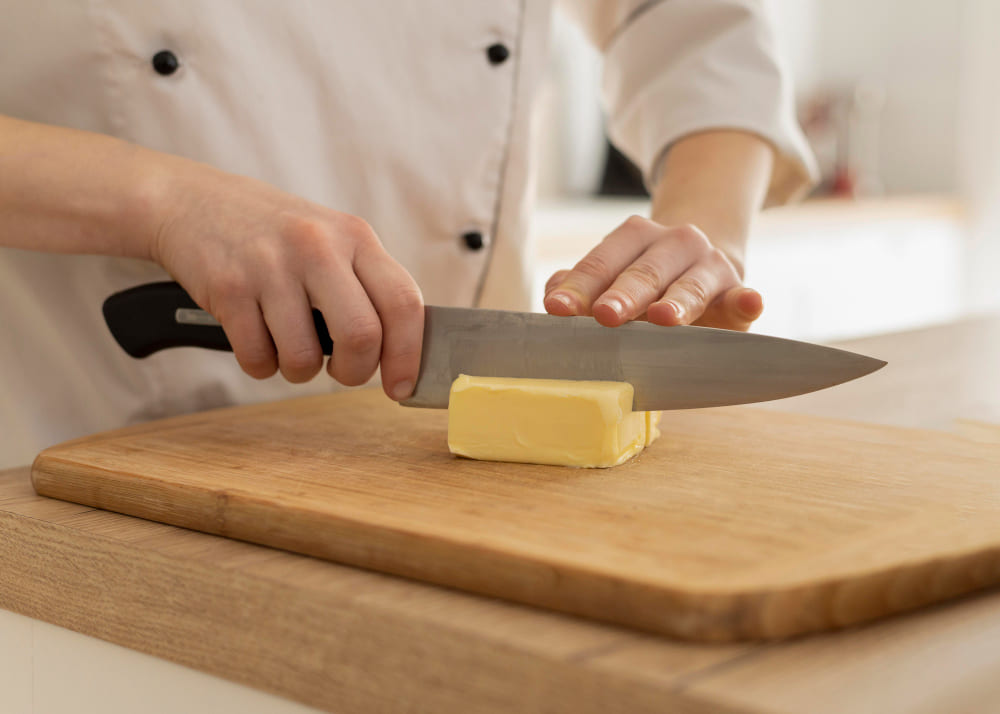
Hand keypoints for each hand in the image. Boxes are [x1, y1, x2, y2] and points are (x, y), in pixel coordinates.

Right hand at [149, 163, 422, 400]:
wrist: (191, 201)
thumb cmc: (274, 234)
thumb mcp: (331, 240)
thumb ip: (367, 286)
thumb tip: (402, 352)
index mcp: (355, 237)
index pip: (403, 302)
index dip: (409, 354)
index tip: (402, 386)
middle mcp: (318, 246)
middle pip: (361, 336)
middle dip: (354, 372)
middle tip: (341, 371)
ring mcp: (272, 266)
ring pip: (304, 357)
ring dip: (299, 371)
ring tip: (290, 349)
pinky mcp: (229, 287)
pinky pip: (258, 358)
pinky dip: (261, 364)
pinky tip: (257, 338)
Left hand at [542, 215, 762, 331]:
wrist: (703, 273)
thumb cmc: (645, 284)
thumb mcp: (612, 280)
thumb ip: (580, 288)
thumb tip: (553, 295)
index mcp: (633, 236)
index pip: (601, 263)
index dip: (578, 288)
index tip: (557, 309)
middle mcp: (673, 242)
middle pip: (643, 272)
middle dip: (624, 295)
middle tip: (604, 315)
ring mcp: (709, 265)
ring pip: (690, 285)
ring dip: (678, 302)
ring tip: (663, 318)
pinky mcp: (737, 292)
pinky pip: (742, 297)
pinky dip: (746, 300)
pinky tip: (749, 303)